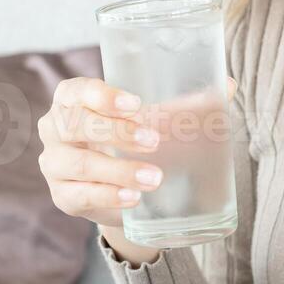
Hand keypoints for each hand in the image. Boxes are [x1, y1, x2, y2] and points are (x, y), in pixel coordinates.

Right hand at [36, 75, 236, 226]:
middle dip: (116, 132)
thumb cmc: (134, 138)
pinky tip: (133, 198)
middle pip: (75, 124)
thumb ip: (186, 103)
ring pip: (79, 164)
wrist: (121, 187)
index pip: (75, 90)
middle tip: (154, 140)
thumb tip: (229, 84)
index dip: (101, 95)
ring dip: (118, 170)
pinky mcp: (63, 196)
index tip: (136, 104)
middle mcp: (54, 128)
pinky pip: (80, 195)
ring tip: (154, 177)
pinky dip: (107, 196)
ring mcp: (54, 164)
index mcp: (71, 98)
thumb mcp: (154, 118)